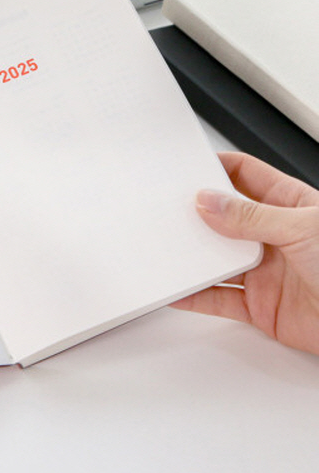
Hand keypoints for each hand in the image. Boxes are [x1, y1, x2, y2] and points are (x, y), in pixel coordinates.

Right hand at [173, 151, 318, 355]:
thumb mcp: (302, 228)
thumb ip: (251, 216)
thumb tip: (209, 201)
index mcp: (289, 204)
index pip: (245, 175)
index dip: (216, 168)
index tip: (188, 167)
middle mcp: (273, 235)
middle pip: (223, 217)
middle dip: (197, 213)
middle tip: (169, 209)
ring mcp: (265, 270)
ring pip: (217, 258)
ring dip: (193, 255)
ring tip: (168, 248)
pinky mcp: (259, 305)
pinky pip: (218, 298)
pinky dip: (195, 296)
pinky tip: (179, 289)